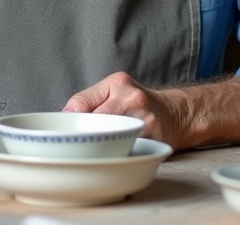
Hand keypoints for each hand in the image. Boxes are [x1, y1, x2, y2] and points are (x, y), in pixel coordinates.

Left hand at [63, 71, 188, 148]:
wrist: (174, 112)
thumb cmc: (137, 102)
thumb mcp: (112, 88)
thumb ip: (87, 98)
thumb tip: (64, 116)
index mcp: (119, 83)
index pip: (82, 106)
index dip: (71, 123)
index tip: (67, 134)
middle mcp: (134, 99)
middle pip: (95, 125)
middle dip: (85, 137)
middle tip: (79, 145)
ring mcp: (146, 121)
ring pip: (110, 141)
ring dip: (100, 149)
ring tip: (98, 150)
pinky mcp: (156, 141)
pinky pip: (128, 152)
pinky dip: (118, 156)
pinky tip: (118, 154)